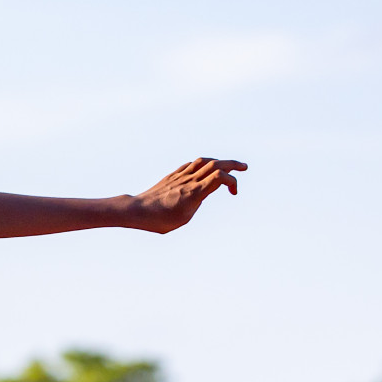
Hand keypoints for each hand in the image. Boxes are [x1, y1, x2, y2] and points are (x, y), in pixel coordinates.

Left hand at [131, 158, 246, 233]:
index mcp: (194, 192)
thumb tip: (202, 194)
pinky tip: (205, 168)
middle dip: (233, 164)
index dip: (232, 182)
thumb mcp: (184, 218)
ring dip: (219, 161)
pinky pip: (191, 164)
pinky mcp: (172, 176)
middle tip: (244, 168)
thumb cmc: (160, 220)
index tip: (234, 194)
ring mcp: (180, 176)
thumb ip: (197, 203)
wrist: (137, 211)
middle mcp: (189, 180)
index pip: (220, 177)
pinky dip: (203, 164)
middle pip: (216, 164)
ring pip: (204, 161)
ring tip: (227, 166)